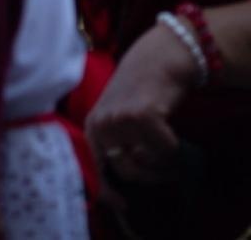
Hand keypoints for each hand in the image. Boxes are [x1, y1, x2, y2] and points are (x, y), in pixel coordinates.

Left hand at [86, 24, 194, 185]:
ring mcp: (120, 119)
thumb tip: (120, 179)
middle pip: (126, 170)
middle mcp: (102, 123)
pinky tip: (171, 132)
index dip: (105, 190)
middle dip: (148, 175)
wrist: (157, 61)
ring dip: (163, 161)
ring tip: (167, 148)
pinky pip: (165, 150)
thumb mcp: (115, 115)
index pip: (92, 166)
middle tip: (164, 169)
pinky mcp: (142, 116)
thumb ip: (113, 142)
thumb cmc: (139, 92)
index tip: (122, 205)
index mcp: (92, 126)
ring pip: (148, 162)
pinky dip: (174, 147)